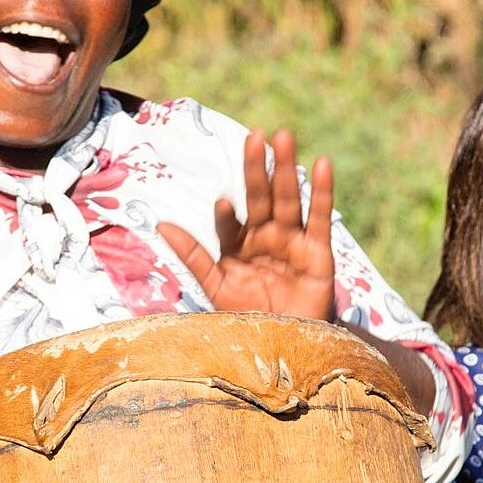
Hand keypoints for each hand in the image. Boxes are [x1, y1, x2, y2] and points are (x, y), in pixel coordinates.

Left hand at [158, 128, 334, 317]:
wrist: (286, 346)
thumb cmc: (249, 317)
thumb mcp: (216, 286)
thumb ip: (193, 255)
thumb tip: (161, 223)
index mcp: (239, 244)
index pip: (230, 222)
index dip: (226, 215)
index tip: (222, 204)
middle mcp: (265, 236)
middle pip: (261, 197)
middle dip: (257, 168)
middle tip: (254, 136)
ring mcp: (292, 241)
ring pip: (288, 199)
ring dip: (285, 169)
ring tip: (284, 137)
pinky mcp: (318, 252)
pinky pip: (320, 217)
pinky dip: (321, 191)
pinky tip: (320, 164)